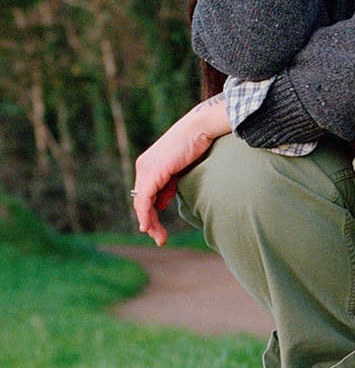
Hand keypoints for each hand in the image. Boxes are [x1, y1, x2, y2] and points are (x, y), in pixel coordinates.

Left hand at [132, 93, 230, 246]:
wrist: (200, 128)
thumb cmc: (195, 145)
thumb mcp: (179, 170)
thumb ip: (168, 186)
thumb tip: (161, 203)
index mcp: (148, 165)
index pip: (144, 195)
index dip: (149, 214)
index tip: (158, 229)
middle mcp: (144, 166)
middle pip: (141, 201)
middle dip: (149, 222)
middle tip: (159, 239)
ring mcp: (147, 169)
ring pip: (141, 203)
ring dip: (149, 223)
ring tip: (159, 238)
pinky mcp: (154, 172)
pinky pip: (145, 200)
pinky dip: (145, 215)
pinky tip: (148, 227)